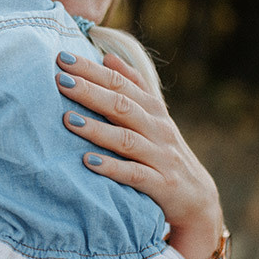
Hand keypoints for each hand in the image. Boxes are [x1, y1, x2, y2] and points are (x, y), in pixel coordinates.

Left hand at [55, 50, 222, 258]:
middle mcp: (158, 130)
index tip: (63, 57)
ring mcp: (161, 157)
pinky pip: (134, 175)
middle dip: (90, 91)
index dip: (93, 69)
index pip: (121, 83)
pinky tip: (88, 162)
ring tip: (67, 120)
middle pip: (122, 105)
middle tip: (60, 80)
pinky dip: (111, 168)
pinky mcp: (161, 185)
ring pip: (126, 139)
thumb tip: (108, 56)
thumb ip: (134, 87)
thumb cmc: (165, 155)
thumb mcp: (154, 118)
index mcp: (153, 110)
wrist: (198, 202)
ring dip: (96, 129)